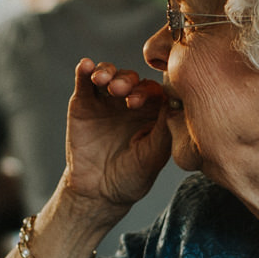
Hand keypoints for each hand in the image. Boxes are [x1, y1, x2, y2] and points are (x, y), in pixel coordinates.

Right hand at [60, 58, 171, 216]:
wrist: (98, 191)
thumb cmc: (132, 177)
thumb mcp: (152, 157)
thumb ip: (163, 130)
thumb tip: (174, 102)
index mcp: (153, 112)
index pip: (154, 90)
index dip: (146, 91)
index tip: (135, 102)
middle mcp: (131, 101)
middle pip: (132, 79)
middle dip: (126, 80)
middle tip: (119, 90)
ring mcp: (107, 100)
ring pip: (110, 74)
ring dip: (107, 71)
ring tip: (102, 79)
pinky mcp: (84, 102)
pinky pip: (85, 82)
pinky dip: (85, 70)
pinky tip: (86, 66)